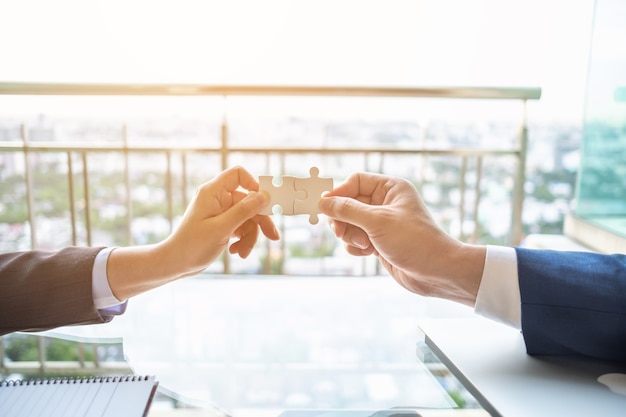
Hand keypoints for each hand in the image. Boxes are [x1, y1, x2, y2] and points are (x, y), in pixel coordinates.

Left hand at [107, 166, 278, 299]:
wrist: (176, 264)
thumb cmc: (192, 244)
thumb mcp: (222, 228)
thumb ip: (244, 211)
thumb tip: (263, 196)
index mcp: (213, 192)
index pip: (238, 174)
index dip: (253, 184)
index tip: (264, 201)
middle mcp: (218, 199)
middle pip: (249, 201)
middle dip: (260, 221)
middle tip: (272, 236)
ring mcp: (221, 213)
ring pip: (248, 218)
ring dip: (250, 236)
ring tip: (243, 252)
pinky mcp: (223, 225)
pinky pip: (242, 228)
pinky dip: (243, 240)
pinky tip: (237, 252)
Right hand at [319, 172, 484, 306]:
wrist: (436, 271)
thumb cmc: (414, 240)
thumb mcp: (377, 221)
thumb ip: (347, 210)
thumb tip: (323, 203)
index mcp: (390, 188)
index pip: (355, 181)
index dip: (339, 193)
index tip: (324, 207)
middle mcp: (386, 202)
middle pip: (349, 203)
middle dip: (343, 219)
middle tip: (340, 232)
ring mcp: (382, 223)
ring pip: (350, 223)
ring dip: (350, 235)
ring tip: (364, 244)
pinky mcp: (379, 241)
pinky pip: (356, 239)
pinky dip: (356, 247)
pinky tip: (368, 253)